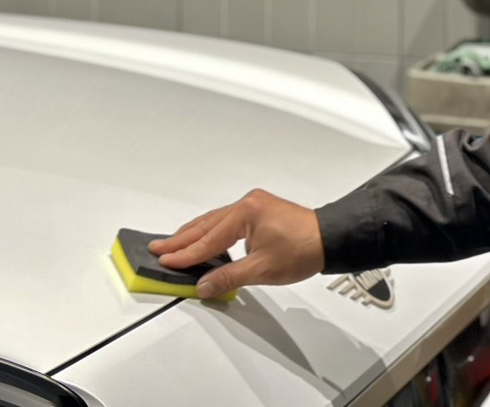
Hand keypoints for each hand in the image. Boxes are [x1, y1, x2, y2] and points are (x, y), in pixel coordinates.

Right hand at [149, 189, 325, 297]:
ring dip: (196, 234)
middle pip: (207, 225)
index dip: (185, 253)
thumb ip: (228, 277)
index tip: (164, 260)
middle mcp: (248, 203)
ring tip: (174, 244)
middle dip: (182, 238)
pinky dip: (213, 232)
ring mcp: (255, 205)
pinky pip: (228, 221)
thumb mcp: (262, 269)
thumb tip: (203, 285)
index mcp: (246, 212)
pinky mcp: (261, 210)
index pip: (208, 239)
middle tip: (158, 247)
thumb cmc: (304, 249)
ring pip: (216, 221)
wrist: (331, 238)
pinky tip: (204, 241)